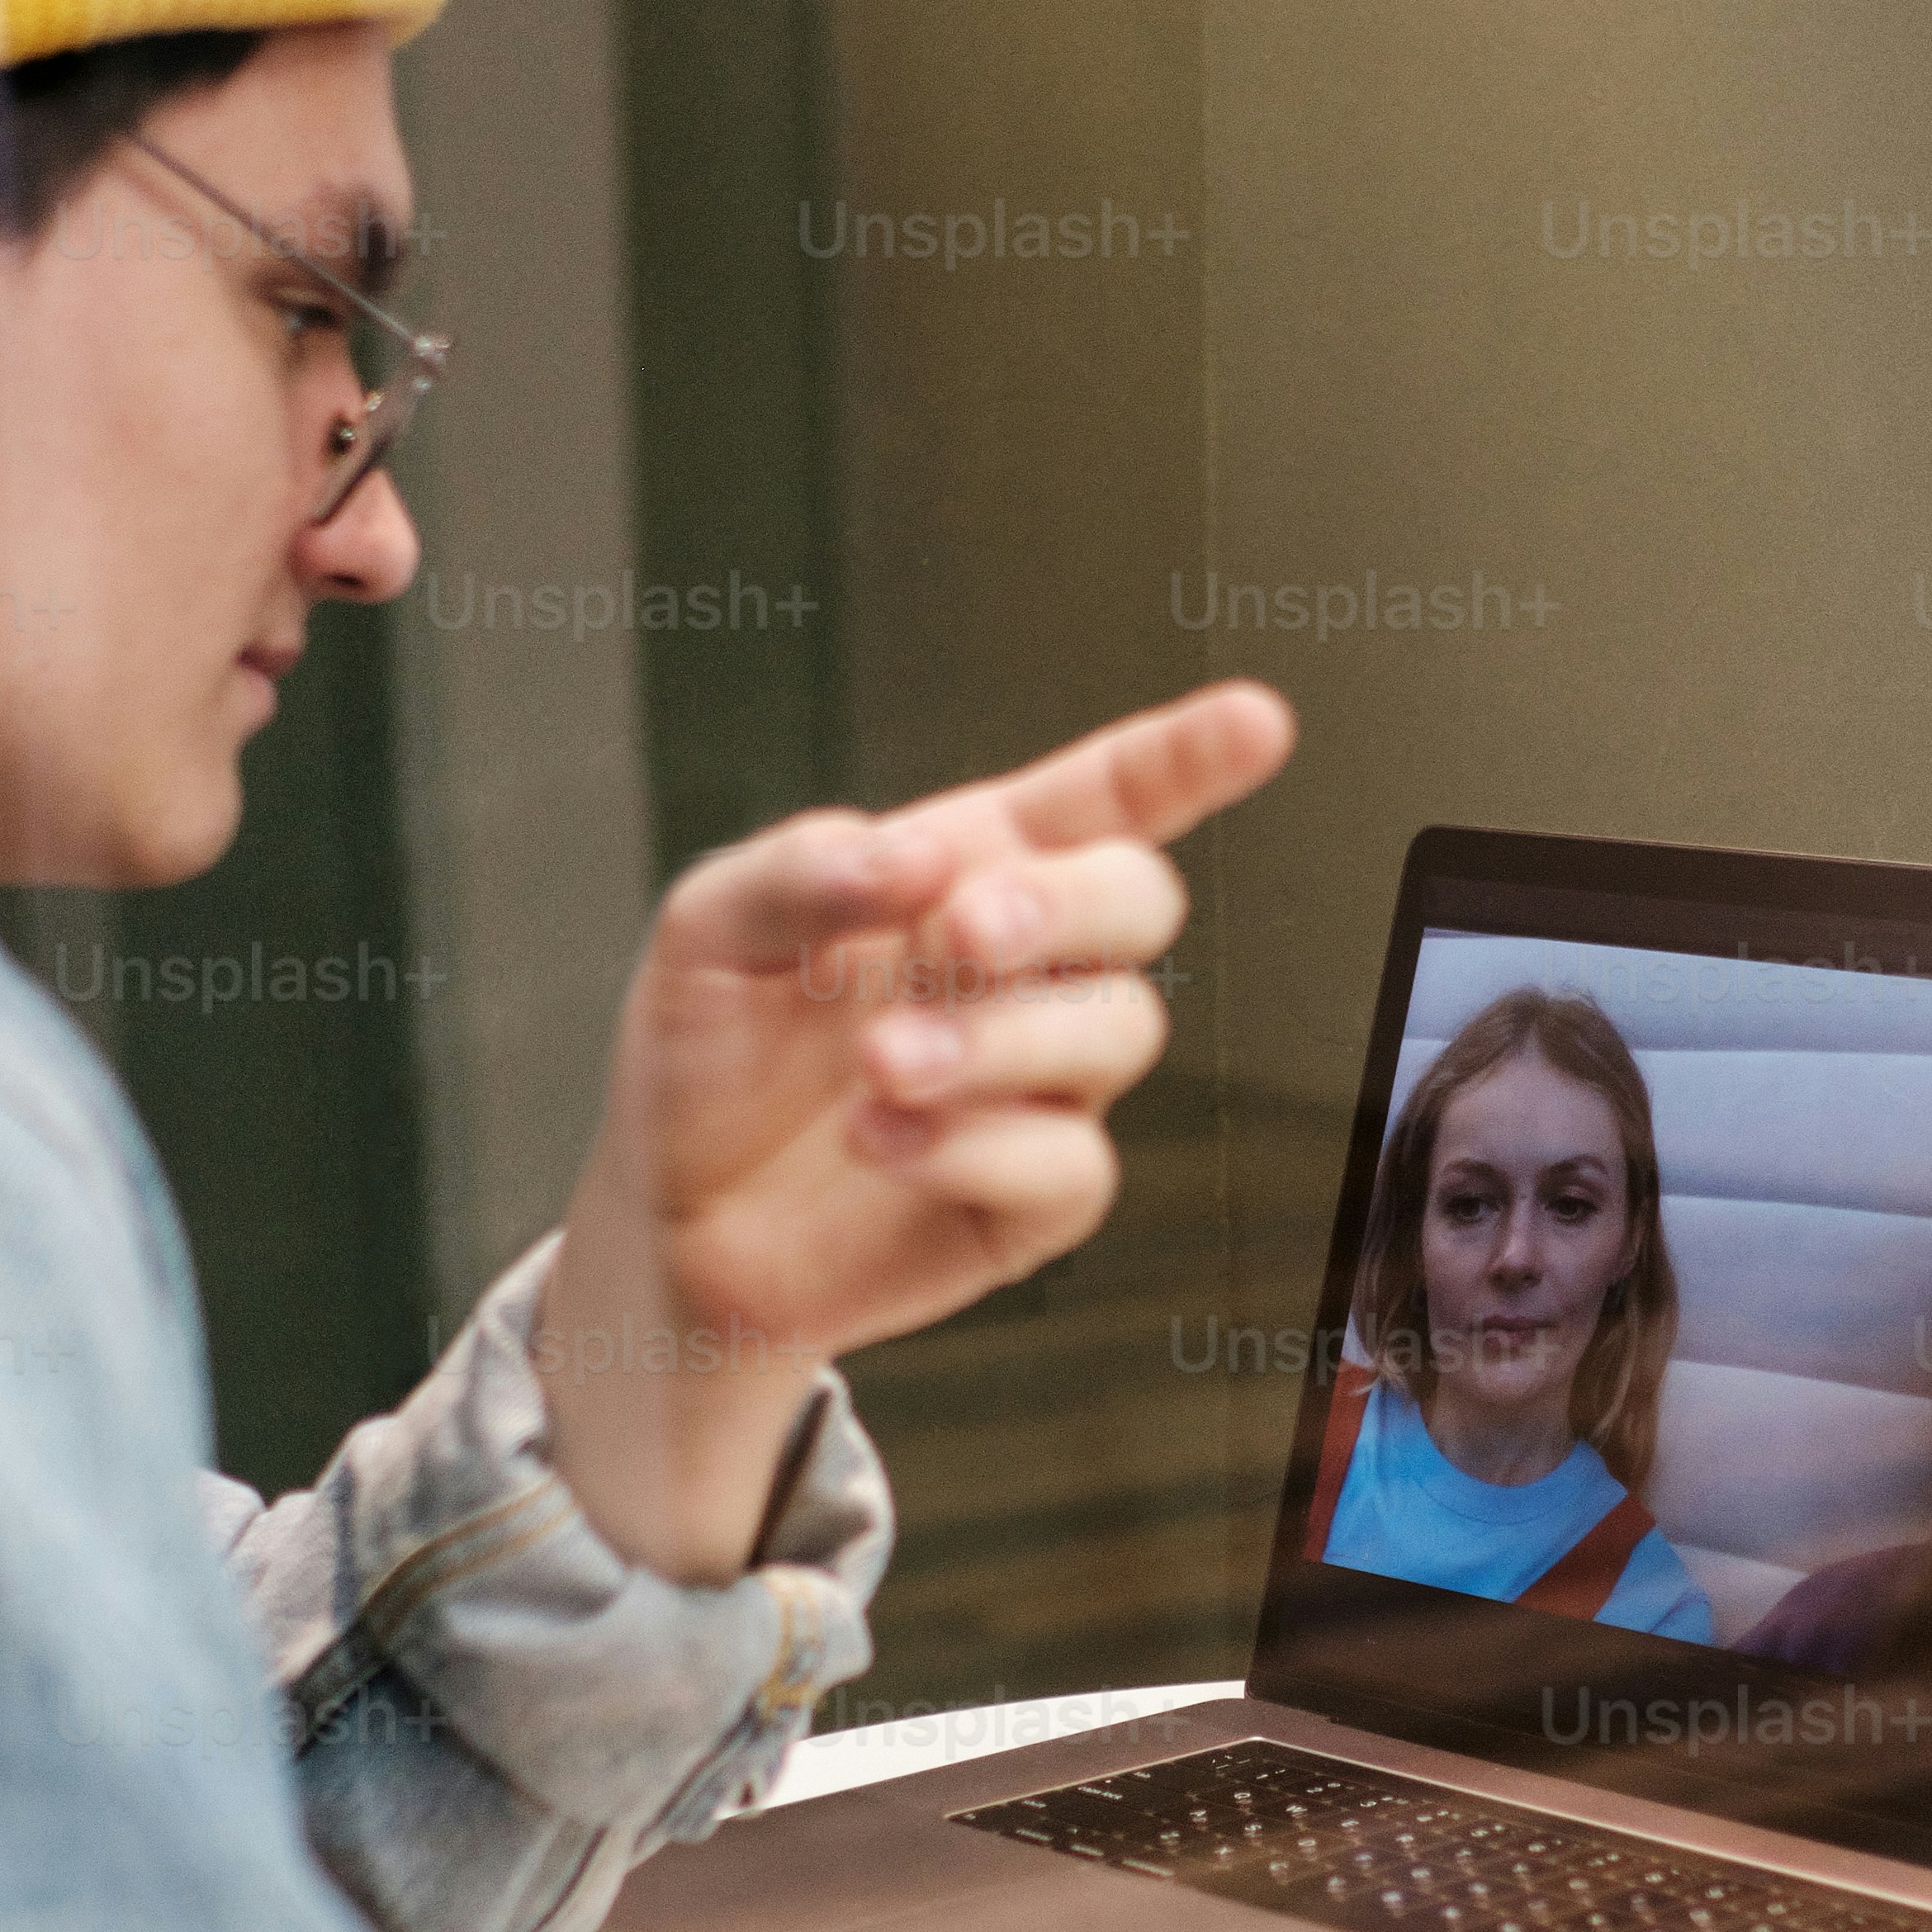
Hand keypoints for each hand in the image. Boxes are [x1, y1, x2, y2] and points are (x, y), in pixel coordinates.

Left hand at [538, 680, 1296, 1577]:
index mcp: (968, 873)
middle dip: (1066, 901)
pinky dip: (971, 1144)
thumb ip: (797, 871)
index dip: (1185, 758)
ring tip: (879, 1064)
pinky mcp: (1034, 1202)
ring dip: (998, 1035)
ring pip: (1116, 1029)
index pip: (1101, 800)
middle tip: (960, 931)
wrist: (674, 1213)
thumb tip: (909, 858)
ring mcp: (1045, 1089)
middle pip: (1137, 898)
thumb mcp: (708, 930)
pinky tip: (877, 1138)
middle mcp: (1029, 971)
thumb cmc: (707, 1054)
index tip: (1258, 718)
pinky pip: (1069, 1163)